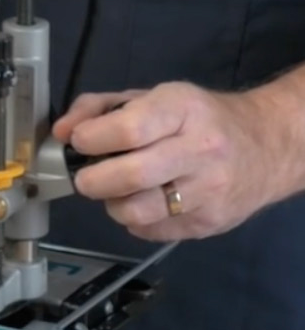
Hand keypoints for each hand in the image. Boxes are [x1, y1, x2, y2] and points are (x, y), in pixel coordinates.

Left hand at [53, 82, 295, 240]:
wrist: (267, 148)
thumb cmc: (198, 119)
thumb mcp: (152, 99)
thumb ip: (99, 108)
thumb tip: (61, 131)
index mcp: (184, 110)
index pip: (129, 129)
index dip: (92, 139)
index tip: (80, 142)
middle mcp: (201, 150)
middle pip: (129, 176)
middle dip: (92, 180)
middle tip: (87, 177)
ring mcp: (208, 190)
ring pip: (135, 211)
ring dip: (113, 204)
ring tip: (119, 190)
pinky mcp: (208, 223)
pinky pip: (149, 230)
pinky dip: (135, 219)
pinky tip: (146, 201)